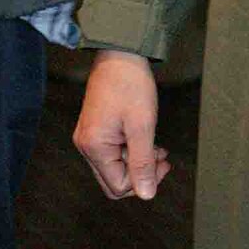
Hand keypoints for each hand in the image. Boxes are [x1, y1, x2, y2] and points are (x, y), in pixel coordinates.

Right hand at [72, 49, 170, 199]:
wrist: (119, 54)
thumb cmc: (129, 84)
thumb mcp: (142, 126)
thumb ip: (143, 163)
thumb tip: (146, 194)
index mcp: (94, 146)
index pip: (118, 186)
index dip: (143, 181)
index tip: (162, 163)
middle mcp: (86, 144)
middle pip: (113, 180)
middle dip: (140, 174)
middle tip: (160, 157)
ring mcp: (88, 137)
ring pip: (114, 168)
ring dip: (137, 162)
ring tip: (156, 146)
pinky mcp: (94, 129)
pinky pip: (112, 154)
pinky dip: (130, 151)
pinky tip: (145, 140)